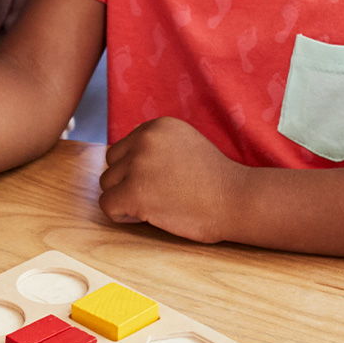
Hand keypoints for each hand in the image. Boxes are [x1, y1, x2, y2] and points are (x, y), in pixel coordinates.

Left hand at [99, 117, 243, 243]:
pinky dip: (122, 215)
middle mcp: (144, 139)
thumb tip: (125, 146)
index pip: (124, 147)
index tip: (161, 181)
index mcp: (156, 126)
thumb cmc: (215, 180)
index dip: (137, 169)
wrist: (236, 200)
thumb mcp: (185, 144)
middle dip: (127, 181)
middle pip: (112, 163)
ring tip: (154, 205)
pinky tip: (145, 216)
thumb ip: (156, 143)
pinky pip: (107, 205)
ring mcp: (138, 165)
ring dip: (124, 197)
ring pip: (107, 183)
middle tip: (156, 195)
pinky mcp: (134, 192)